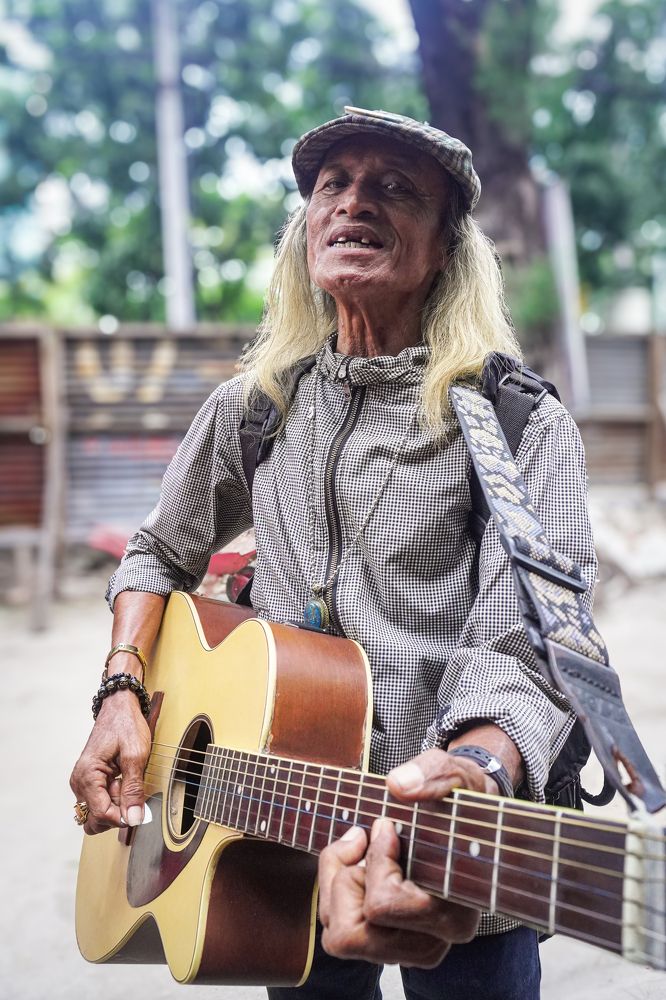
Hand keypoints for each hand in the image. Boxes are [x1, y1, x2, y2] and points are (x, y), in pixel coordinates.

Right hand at [70, 690, 150, 834]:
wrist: (119, 707)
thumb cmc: (126, 725)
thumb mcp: (136, 755)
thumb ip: (134, 789)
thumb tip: (134, 818)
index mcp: (87, 775)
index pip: (101, 814)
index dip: (122, 818)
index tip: (139, 811)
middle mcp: (79, 782)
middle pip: (95, 818)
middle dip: (117, 811)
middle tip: (130, 791)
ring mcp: (83, 783)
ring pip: (98, 812)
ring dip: (116, 804)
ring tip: (126, 781)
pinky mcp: (89, 781)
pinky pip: (100, 801)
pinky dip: (114, 797)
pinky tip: (122, 780)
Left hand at [318, 748, 496, 967]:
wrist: (471, 821)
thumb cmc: (463, 803)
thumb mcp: (457, 776)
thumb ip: (434, 775)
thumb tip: (398, 785)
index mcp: (453, 915)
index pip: (383, 904)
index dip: (374, 859)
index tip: (386, 825)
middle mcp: (430, 943)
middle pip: (350, 934)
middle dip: (345, 879)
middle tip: (363, 841)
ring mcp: (406, 948)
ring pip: (339, 938)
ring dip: (338, 885)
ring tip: (360, 850)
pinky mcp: (387, 943)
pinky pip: (339, 931)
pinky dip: (337, 893)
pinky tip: (358, 864)